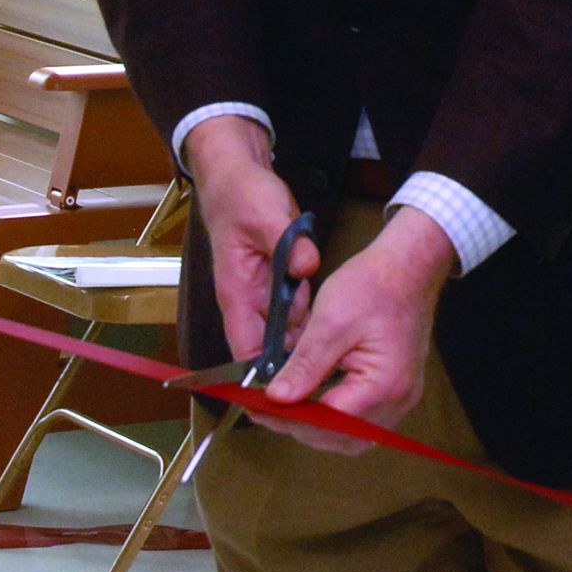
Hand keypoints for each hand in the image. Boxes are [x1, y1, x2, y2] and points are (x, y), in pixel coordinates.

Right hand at [181, 117, 316, 366]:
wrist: (236, 174)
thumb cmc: (241, 195)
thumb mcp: (265, 214)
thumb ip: (286, 243)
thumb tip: (306, 266)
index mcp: (236, 292)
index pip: (247, 349)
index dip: (266, 377)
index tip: (291, 397)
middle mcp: (247, 299)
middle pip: (269, 347)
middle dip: (294, 368)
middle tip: (326, 388)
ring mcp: (262, 291)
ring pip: (286, 330)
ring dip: (305, 344)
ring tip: (335, 369)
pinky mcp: (276, 280)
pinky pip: (295, 309)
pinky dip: (310, 319)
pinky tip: (333, 329)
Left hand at [261, 206, 456, 454]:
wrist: (409, 264)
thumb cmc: (376, 284)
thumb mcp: (330, 321)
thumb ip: (304, 365)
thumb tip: (278, 398)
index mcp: (382, 385)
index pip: (328, 422)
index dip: (290, 419)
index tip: (259, 409)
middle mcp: (397, 400)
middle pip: (342, 437)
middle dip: (301, 428)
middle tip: (267, 410)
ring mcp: (401, 396)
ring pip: (353, 434)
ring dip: (319, 427)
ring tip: (286, 408)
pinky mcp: (397, 387)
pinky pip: (364, 417)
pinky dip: (335, 415)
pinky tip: (314, 400)